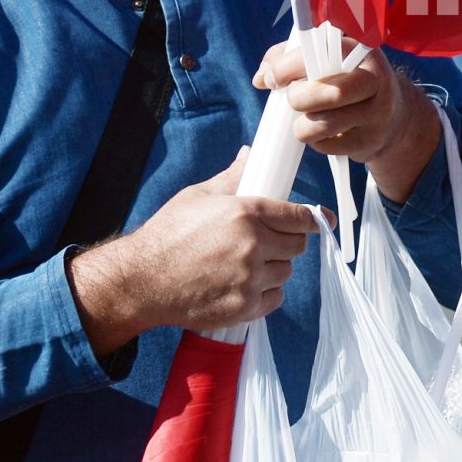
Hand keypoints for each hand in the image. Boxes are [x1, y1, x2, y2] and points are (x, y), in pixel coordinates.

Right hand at [67, 147, 331, 354]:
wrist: (140, 281)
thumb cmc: (166, 235)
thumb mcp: (198, 196)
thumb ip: (233, 177)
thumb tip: (250, 154)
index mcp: (246, 212)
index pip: (300, 216)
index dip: (313, 218)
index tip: (321, 220)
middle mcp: (253, 245)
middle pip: (297, 246)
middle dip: (288, 242)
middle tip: (270, 242)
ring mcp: (249, 279)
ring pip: (285, 272)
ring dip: (274, 268)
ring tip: (249, 264)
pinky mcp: (243, 308)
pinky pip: (274, 299)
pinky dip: (266, 294)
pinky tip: (245, 285)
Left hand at [253, 41, 439, 205]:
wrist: (394, 114)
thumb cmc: (346, 80)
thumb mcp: (325, 59)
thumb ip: (288, 58)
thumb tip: (262, 78)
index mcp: (361, 51)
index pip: (320, 53)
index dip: (288, 67)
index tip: (272, 79)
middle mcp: (376, 79)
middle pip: (331, 93)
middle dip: (300, 99)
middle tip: (294, 100)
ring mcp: (378, 113)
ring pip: (324, 124)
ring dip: (303, 126)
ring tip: (306, 119)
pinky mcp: (371, 140)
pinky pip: (328, 146)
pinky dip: (317, 142)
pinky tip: (325, 132)